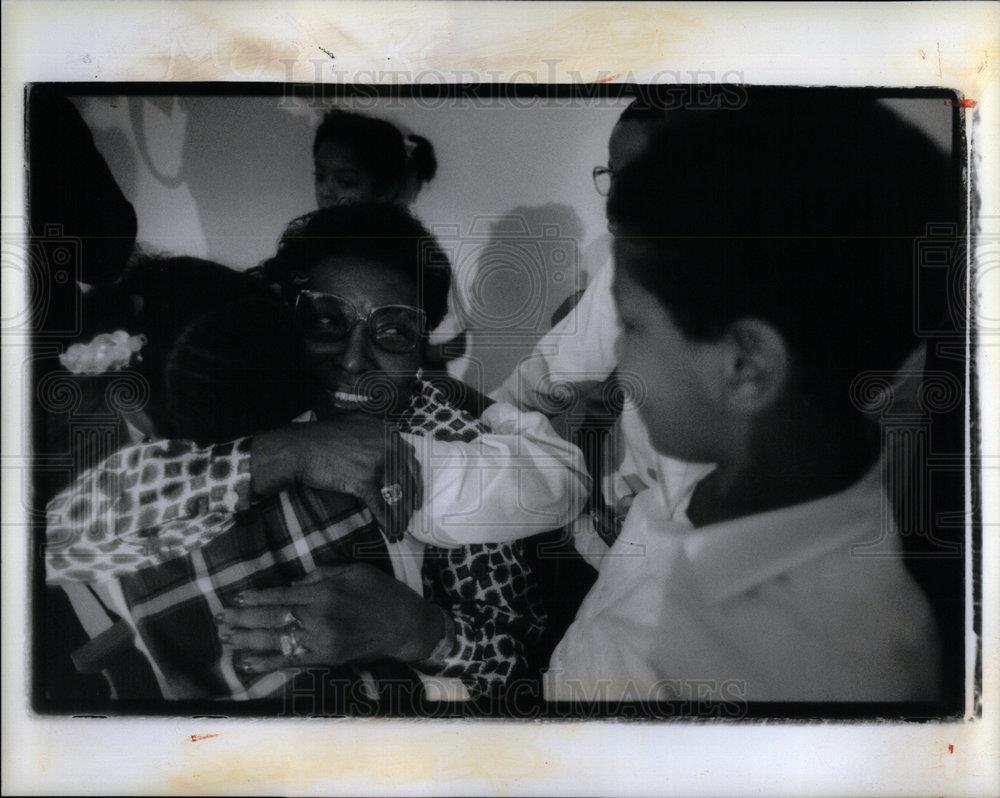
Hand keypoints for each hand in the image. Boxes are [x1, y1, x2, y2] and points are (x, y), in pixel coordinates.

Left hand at [216, 565, 447, 673]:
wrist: (407, 626)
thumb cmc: (382, 593)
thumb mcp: (355, 570)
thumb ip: (322, 573)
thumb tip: (294, 582)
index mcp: (326, 592)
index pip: (282, 595)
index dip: (256, 598)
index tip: (234, 598)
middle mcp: (320, 618)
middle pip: (274, 619)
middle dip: (243, 620)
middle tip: (219, 619)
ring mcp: (323, 642)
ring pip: (277, 642)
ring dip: (248, 642)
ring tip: (225, 639)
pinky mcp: (327, 659)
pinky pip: (291, 662)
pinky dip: (267, 664)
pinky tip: (247, 664)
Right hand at [251, 414, 421, 538]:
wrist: (301, 448)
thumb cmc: (323, 436)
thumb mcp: (355, 423)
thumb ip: (375, 431)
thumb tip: (391, 438)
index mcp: (387, 432)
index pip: (409, 456)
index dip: (414, 475)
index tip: (415, 486)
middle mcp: (387, 446)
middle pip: (407, 476)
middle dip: (413, 495)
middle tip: (414, 509)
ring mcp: (376, 464)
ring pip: (397, 493)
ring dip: (401, 513)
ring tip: (403, 525)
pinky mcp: (364, 481)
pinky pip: (381, 506)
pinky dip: (388, 521)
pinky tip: (392, 532)